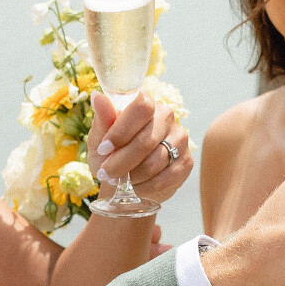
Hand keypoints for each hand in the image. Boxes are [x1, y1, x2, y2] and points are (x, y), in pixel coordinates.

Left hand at [88, 89, 193, 205]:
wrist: (127, 179)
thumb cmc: (112, 154)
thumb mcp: (100, 138)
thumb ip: (102, 120)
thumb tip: (98, 98)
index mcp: (146, 104)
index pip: (141, 107)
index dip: (121, 131)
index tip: (103, 149)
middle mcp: (166, 117)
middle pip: (146, 140)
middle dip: (120, 162)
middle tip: (105, 173)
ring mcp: (180, 139)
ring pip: (154, 162)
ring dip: (132, 177)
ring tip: (119, 181)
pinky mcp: (186, 162)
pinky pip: (164, 179)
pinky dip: (144, 187)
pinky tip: (135, 188)